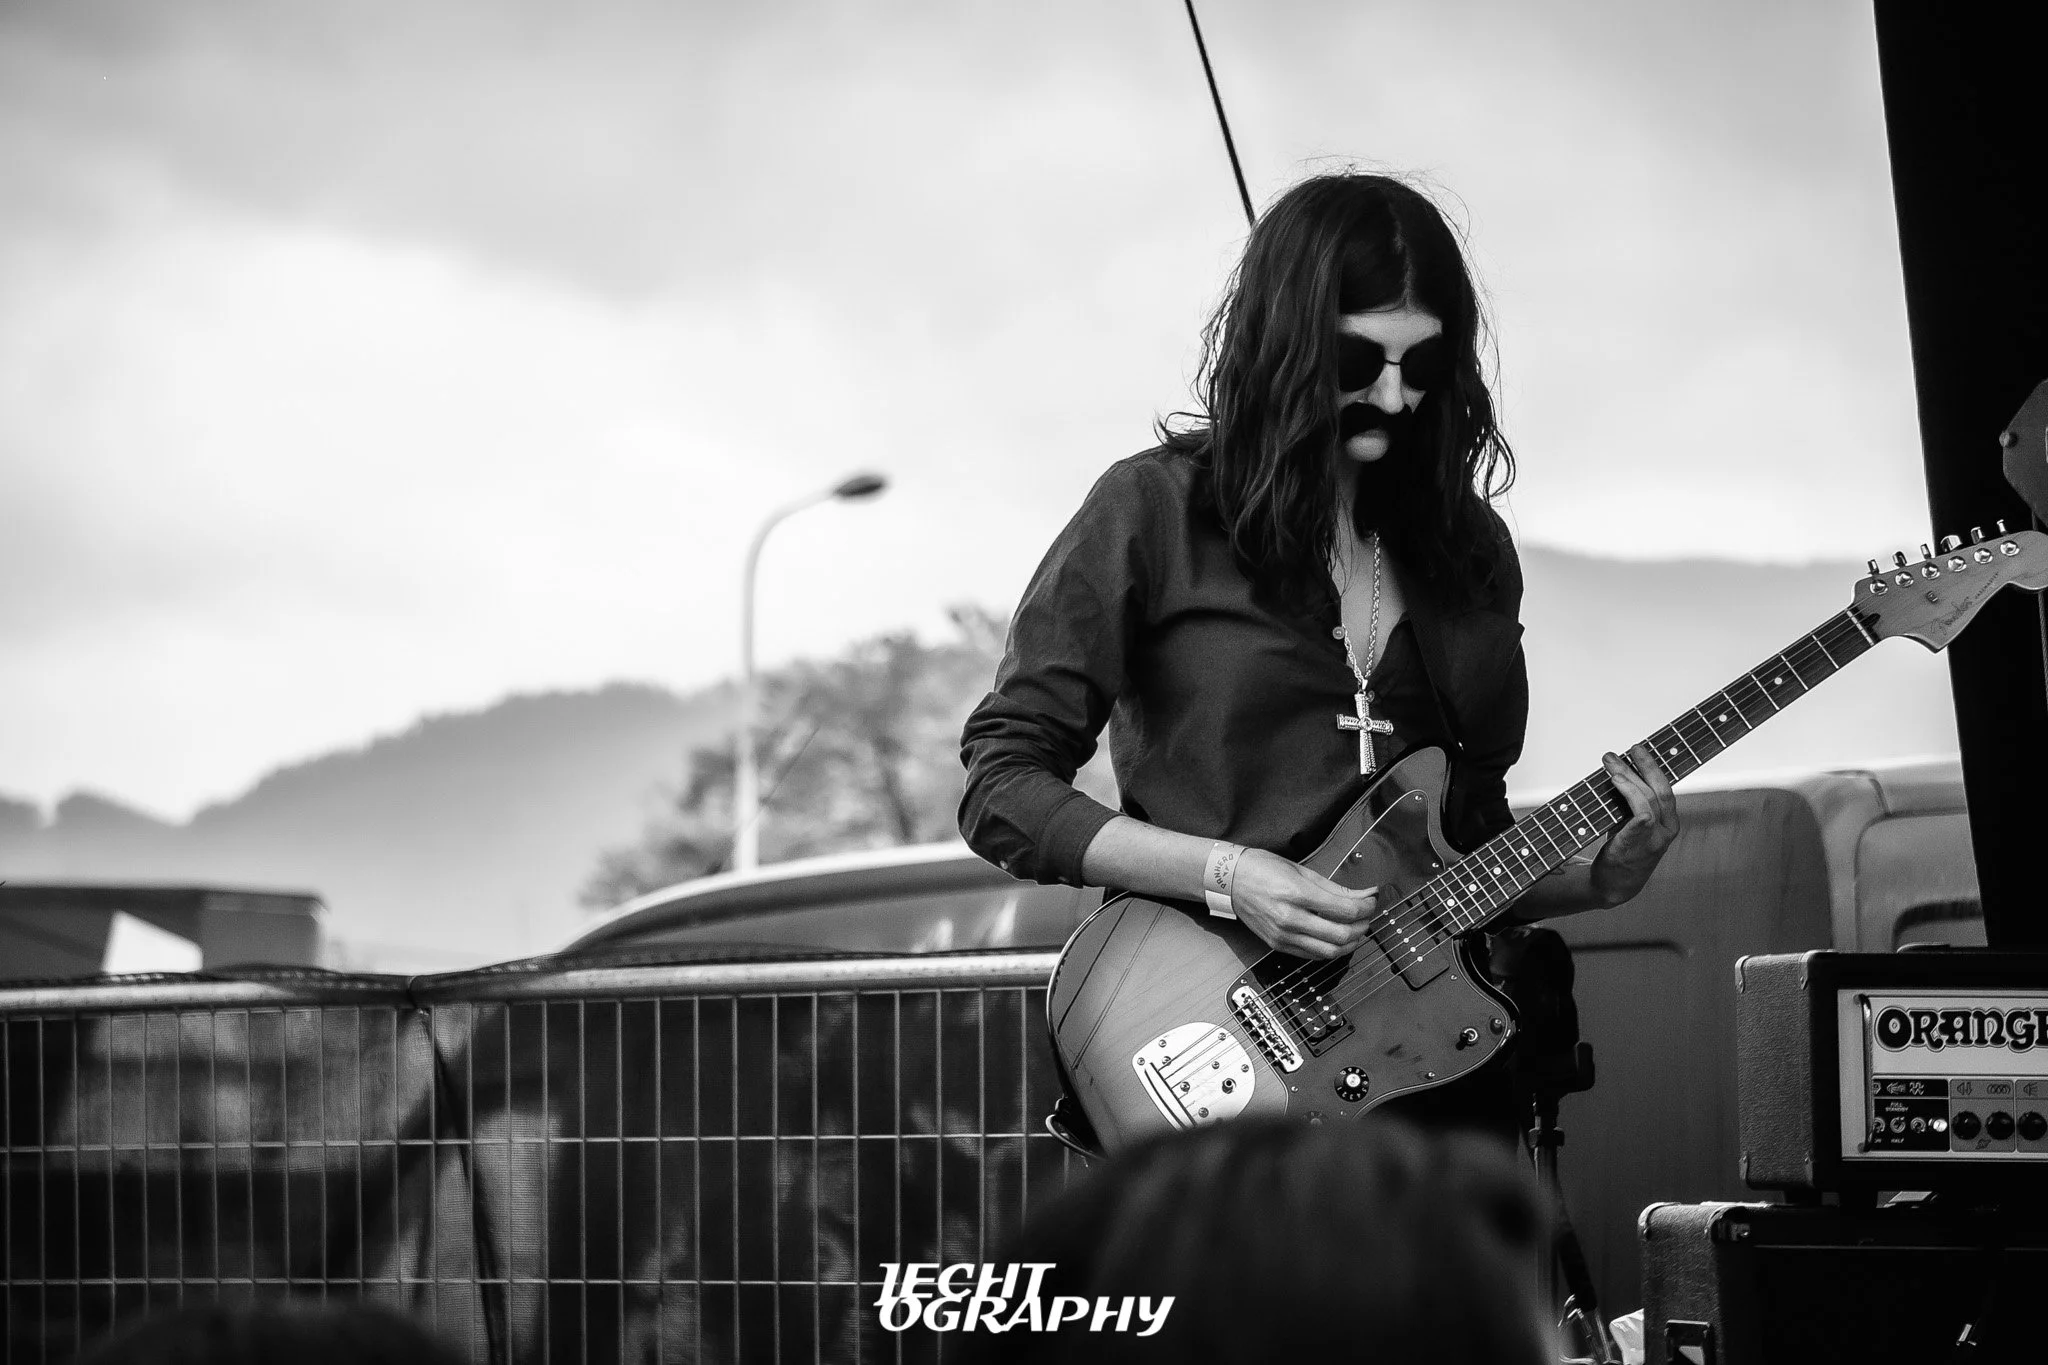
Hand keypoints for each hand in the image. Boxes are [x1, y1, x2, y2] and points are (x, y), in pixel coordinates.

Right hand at [1226, 849, 1378, 958]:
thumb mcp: (1301, 871)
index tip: (1371, 901)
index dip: (1366, 907)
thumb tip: (1362, 895)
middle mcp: (1290, 918)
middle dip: (1362, 926)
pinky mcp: (1278, 945)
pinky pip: (1313, 956)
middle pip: (1341, 935)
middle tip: (1366, 916)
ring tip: (1355, 930)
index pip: (1345, 910)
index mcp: (1297, 894)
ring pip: (1330, 952)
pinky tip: (1335, 938)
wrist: (1229, 880)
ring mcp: (1283, 935)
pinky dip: (1330, 950)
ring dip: (1350, 943)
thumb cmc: (1261, 869)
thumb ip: (1335, 888)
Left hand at [1591, 743, 1679, 906]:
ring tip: (1611, 763)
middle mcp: (1668, 828)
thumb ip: (1629, 801)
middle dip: (1644, 765)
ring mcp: (1656, 839)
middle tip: (1627, 748)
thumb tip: (1616, 769)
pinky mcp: (1639, 846)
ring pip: (1648, 799)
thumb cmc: (1622, 849)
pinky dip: (1630, 795)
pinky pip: (1640, 816)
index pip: (1666, 787)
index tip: (1639, 747)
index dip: (1655, 765)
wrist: (1615, 886)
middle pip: (1660, 789)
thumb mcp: (1628, 821)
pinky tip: (1616, 783)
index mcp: (1669, 820)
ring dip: (1629, 776)